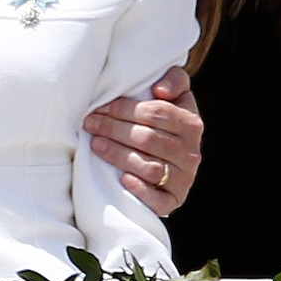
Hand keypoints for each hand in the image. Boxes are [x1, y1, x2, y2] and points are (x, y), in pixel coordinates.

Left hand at [84, 66, 202, 216]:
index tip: (100, 107)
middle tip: (89, 124)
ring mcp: (184, 179)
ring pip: (149, 167)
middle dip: (113, 129)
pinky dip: (140, 189)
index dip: (124, 108)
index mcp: (191, 123)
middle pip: (148, 138)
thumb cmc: (163, 121)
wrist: (171, 161)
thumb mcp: (174, 97)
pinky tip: (122, 179)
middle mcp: (191, 153)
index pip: (157, 113)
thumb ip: (174, 80)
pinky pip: (158, 199)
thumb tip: (160, 90)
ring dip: (118, 155)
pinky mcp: (174, 200)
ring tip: (95, 145)